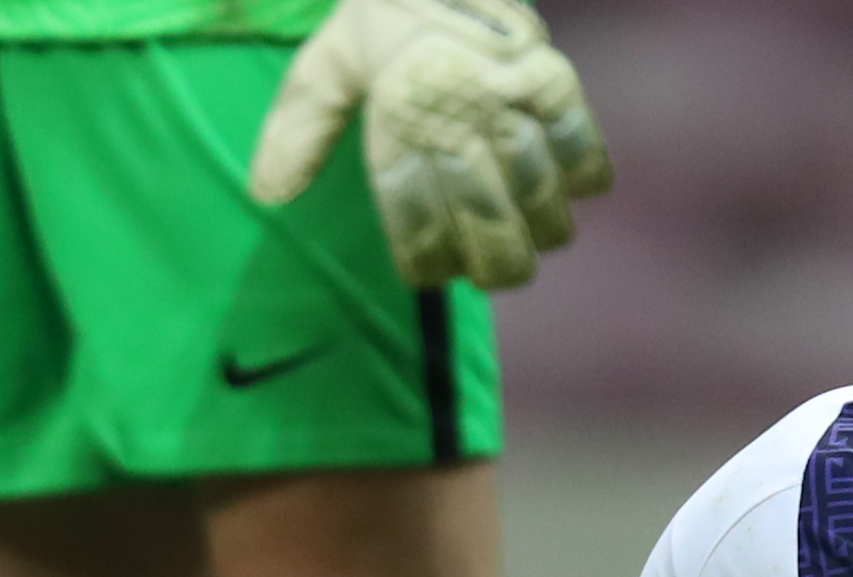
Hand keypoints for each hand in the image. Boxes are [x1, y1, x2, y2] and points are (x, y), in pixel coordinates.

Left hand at [247, 0, 613, 290]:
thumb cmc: (383, 17)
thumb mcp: (327, 62)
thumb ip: (300, 127)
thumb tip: (268, 194)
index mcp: (397, 113)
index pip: (419, 220)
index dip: (428, 262)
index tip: (428, 274)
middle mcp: (458, 111)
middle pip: (490, 226)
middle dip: (495, 266)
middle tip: (491, 273)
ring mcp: (512, 97)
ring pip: (541, 201)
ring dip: (538, 234)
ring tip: (529, 239)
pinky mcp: (556, 80)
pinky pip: (583, 154)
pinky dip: (581, 181)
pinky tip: (564, 189)